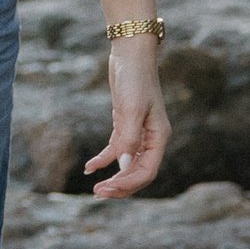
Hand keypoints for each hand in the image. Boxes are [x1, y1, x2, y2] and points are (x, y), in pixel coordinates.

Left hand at [85, 37, 168, 200]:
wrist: (130, 55)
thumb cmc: (135, 79)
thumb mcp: (131, 109)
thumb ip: (128, 138)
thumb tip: (123, 164)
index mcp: (159, 138)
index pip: (146, 172)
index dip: (127, 184)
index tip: (107, 188)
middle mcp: (151, 139)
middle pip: (138, 172)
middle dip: (120, 186)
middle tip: (98, 193)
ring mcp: (138, 133)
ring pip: (127, 164)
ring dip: (113, 177)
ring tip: (96, 187)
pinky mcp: (125, 125)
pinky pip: (116, 150)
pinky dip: (104, 160)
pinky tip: (90, 167)